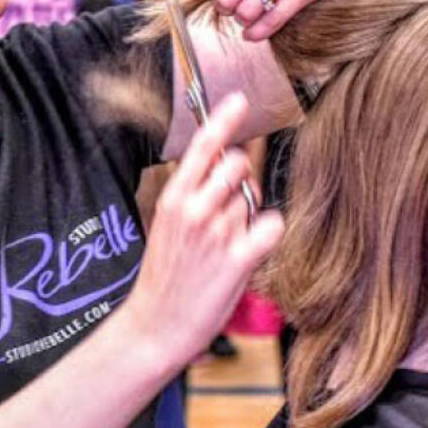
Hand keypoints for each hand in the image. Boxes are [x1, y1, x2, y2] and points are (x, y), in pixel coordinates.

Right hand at [122, 94, 283, 367]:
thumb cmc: (166, 277)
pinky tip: (250, 251)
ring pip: (254, 200)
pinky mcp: (237, 259)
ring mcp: (216, 233)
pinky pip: (272, 225)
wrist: (155, 327)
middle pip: (239, 165)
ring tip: (226, 247)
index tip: (241, 100)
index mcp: (173, 198)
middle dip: (244, 181)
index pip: (203, 146)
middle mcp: (194, 209)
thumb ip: (193, 194)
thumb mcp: (167, 226)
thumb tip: (229, 162)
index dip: (224, 120)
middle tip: (231, 211)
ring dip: (249, 219)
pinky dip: (268, 235)